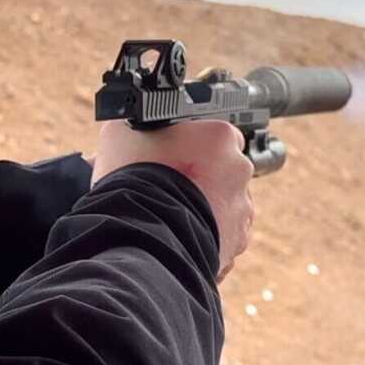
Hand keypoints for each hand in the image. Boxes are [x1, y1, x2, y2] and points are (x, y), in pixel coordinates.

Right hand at [91, 120, 254, 275]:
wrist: (142, 235)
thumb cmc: (133, 179)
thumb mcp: (122, 133)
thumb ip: (141, 126)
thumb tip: (135, 125)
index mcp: (220, 136)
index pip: (215, 134)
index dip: (193, 144)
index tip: (175, 155)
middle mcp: (239, 169)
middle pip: (223, 170)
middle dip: (202, 178)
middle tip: (171, 187)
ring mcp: (242, 207)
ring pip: (225, 204)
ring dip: (207, 208)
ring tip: (173, 215)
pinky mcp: (237, 240)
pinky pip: (225, 235)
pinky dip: (208, 236)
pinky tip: (182, 236)